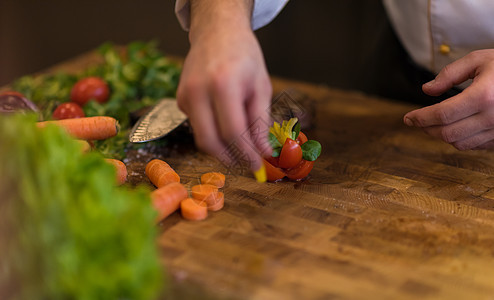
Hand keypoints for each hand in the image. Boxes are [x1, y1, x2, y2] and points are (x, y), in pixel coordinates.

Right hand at [177, 0, 271, 172]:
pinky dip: (213, 131)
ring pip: (201, 137)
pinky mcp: (180, 99)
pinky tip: (224, 119)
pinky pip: (197, 125)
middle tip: (246, 163)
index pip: (232, 132)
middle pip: (210, 141)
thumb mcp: (261, 87)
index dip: (246, 154)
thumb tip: (263, 152)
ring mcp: (184, 95)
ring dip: (221, 148)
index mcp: (222, 84)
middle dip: (230, 158)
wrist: (217, 32)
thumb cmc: (244, 56)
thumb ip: (260, 122)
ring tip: (240, 146)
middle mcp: (198, 91)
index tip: (257, 165)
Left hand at [404, 49, 493, 149]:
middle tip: (416, 121)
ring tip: (432, 124)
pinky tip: (454, 127)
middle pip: (446, 132)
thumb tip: (427, 90)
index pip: (442, 114)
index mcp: (484, 96)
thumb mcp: (480, 60)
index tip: (407, 118)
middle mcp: (492, 117)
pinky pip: (473, 146)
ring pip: (458, 143)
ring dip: (440, 135)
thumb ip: (450, 74)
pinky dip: (458, 139)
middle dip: (426, 128)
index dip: (420, 118)